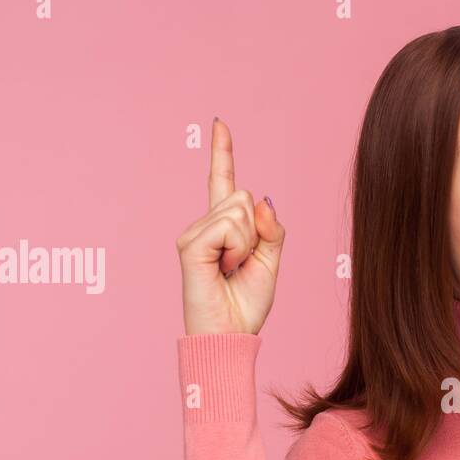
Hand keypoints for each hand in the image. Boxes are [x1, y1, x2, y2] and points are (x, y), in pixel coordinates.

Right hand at [176, 118, 284, 335]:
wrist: (231, 337)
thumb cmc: (246, 305)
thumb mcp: (270, 262)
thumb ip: (271, 229)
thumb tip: (261, 198)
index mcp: (224, 228)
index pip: (223, 182)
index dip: (222, 152)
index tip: (219, 123)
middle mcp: (204, 225)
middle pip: (243, 195)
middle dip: (256, 231)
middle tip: (240, 265)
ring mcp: (193, 232)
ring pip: (238, 209)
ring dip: (247, 243)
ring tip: (230, 269)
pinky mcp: (189, 243)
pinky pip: (228, 225)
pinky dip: (236, 248)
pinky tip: (222, 268)